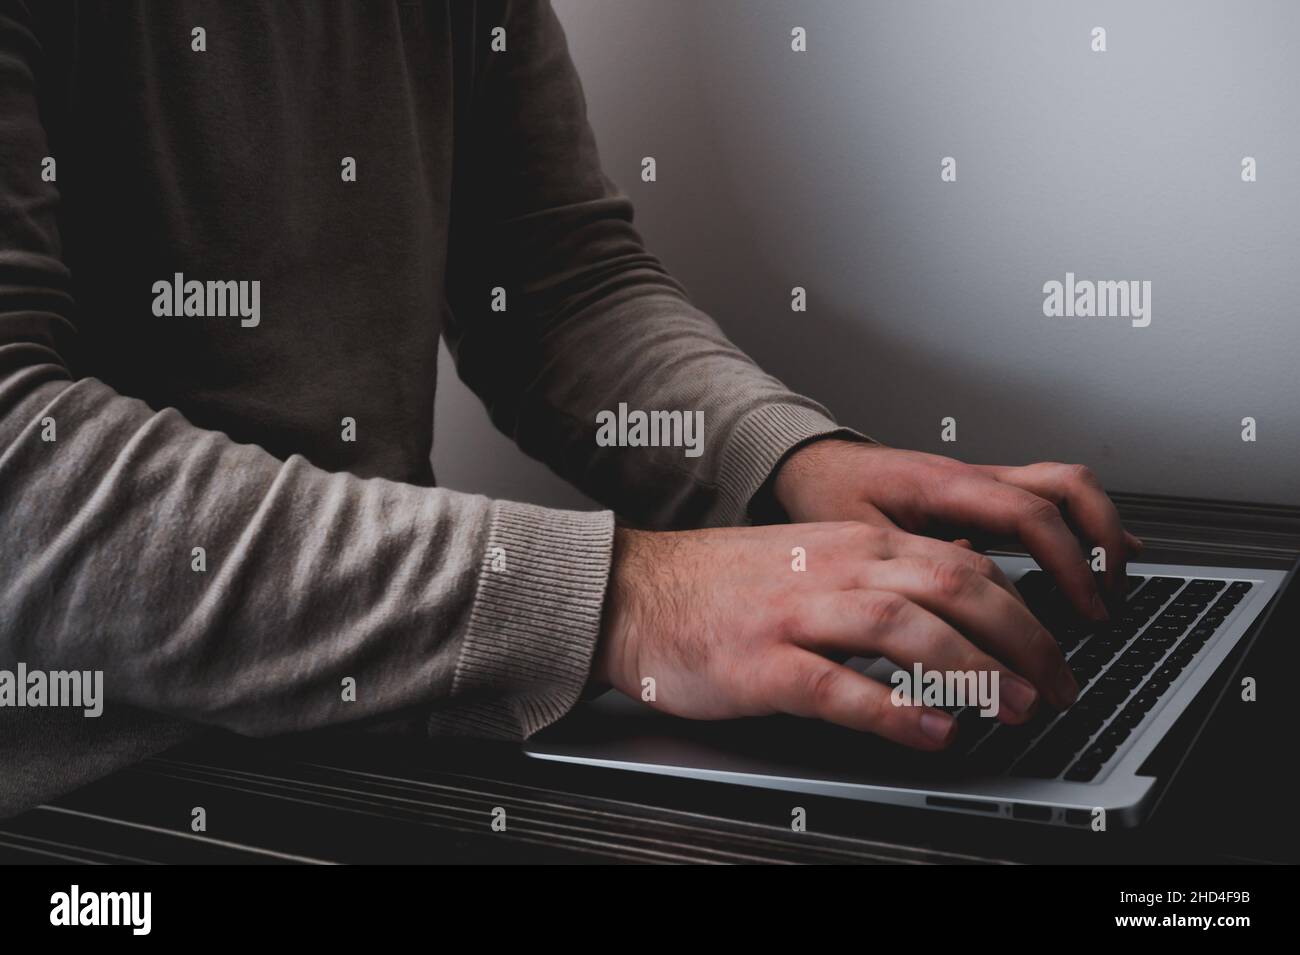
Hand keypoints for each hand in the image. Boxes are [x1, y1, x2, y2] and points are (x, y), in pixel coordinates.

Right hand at [592, 521, 1079, 750]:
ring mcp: (798, 614)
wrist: (635, 592)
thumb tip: (957, 600)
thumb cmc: (722, 585)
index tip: (1054, 654)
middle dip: (1022, 640)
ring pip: (907, 628)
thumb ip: (881, 574)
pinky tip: (931, 732)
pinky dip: (895, 711)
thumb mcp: (813, 560)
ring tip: (1014, 708)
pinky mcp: (762, 661)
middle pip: (955, 589)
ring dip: (974, 671)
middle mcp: (836, 569)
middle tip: (1057, 687)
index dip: (1025, 612)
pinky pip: (839, 685)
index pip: (965, 566)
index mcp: (855, 546)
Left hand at [773, 440, 1142, 619]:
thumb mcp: (859, 539)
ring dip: (1098, 529)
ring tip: (1111, 581)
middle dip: (1102, 541)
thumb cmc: (829, 495)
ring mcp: (981, 481)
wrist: (812, 464)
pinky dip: (1079, 525)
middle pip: (1069, 488)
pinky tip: (1096, 556)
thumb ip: (914, 563)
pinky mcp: (980, 494)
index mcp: (945, 486)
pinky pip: (1046, 497)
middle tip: (1108, 598)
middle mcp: (973, 476)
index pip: (1031, 515)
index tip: (1086, 609)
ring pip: (1065, 486)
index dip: (1070, 563)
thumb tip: (973, 591)